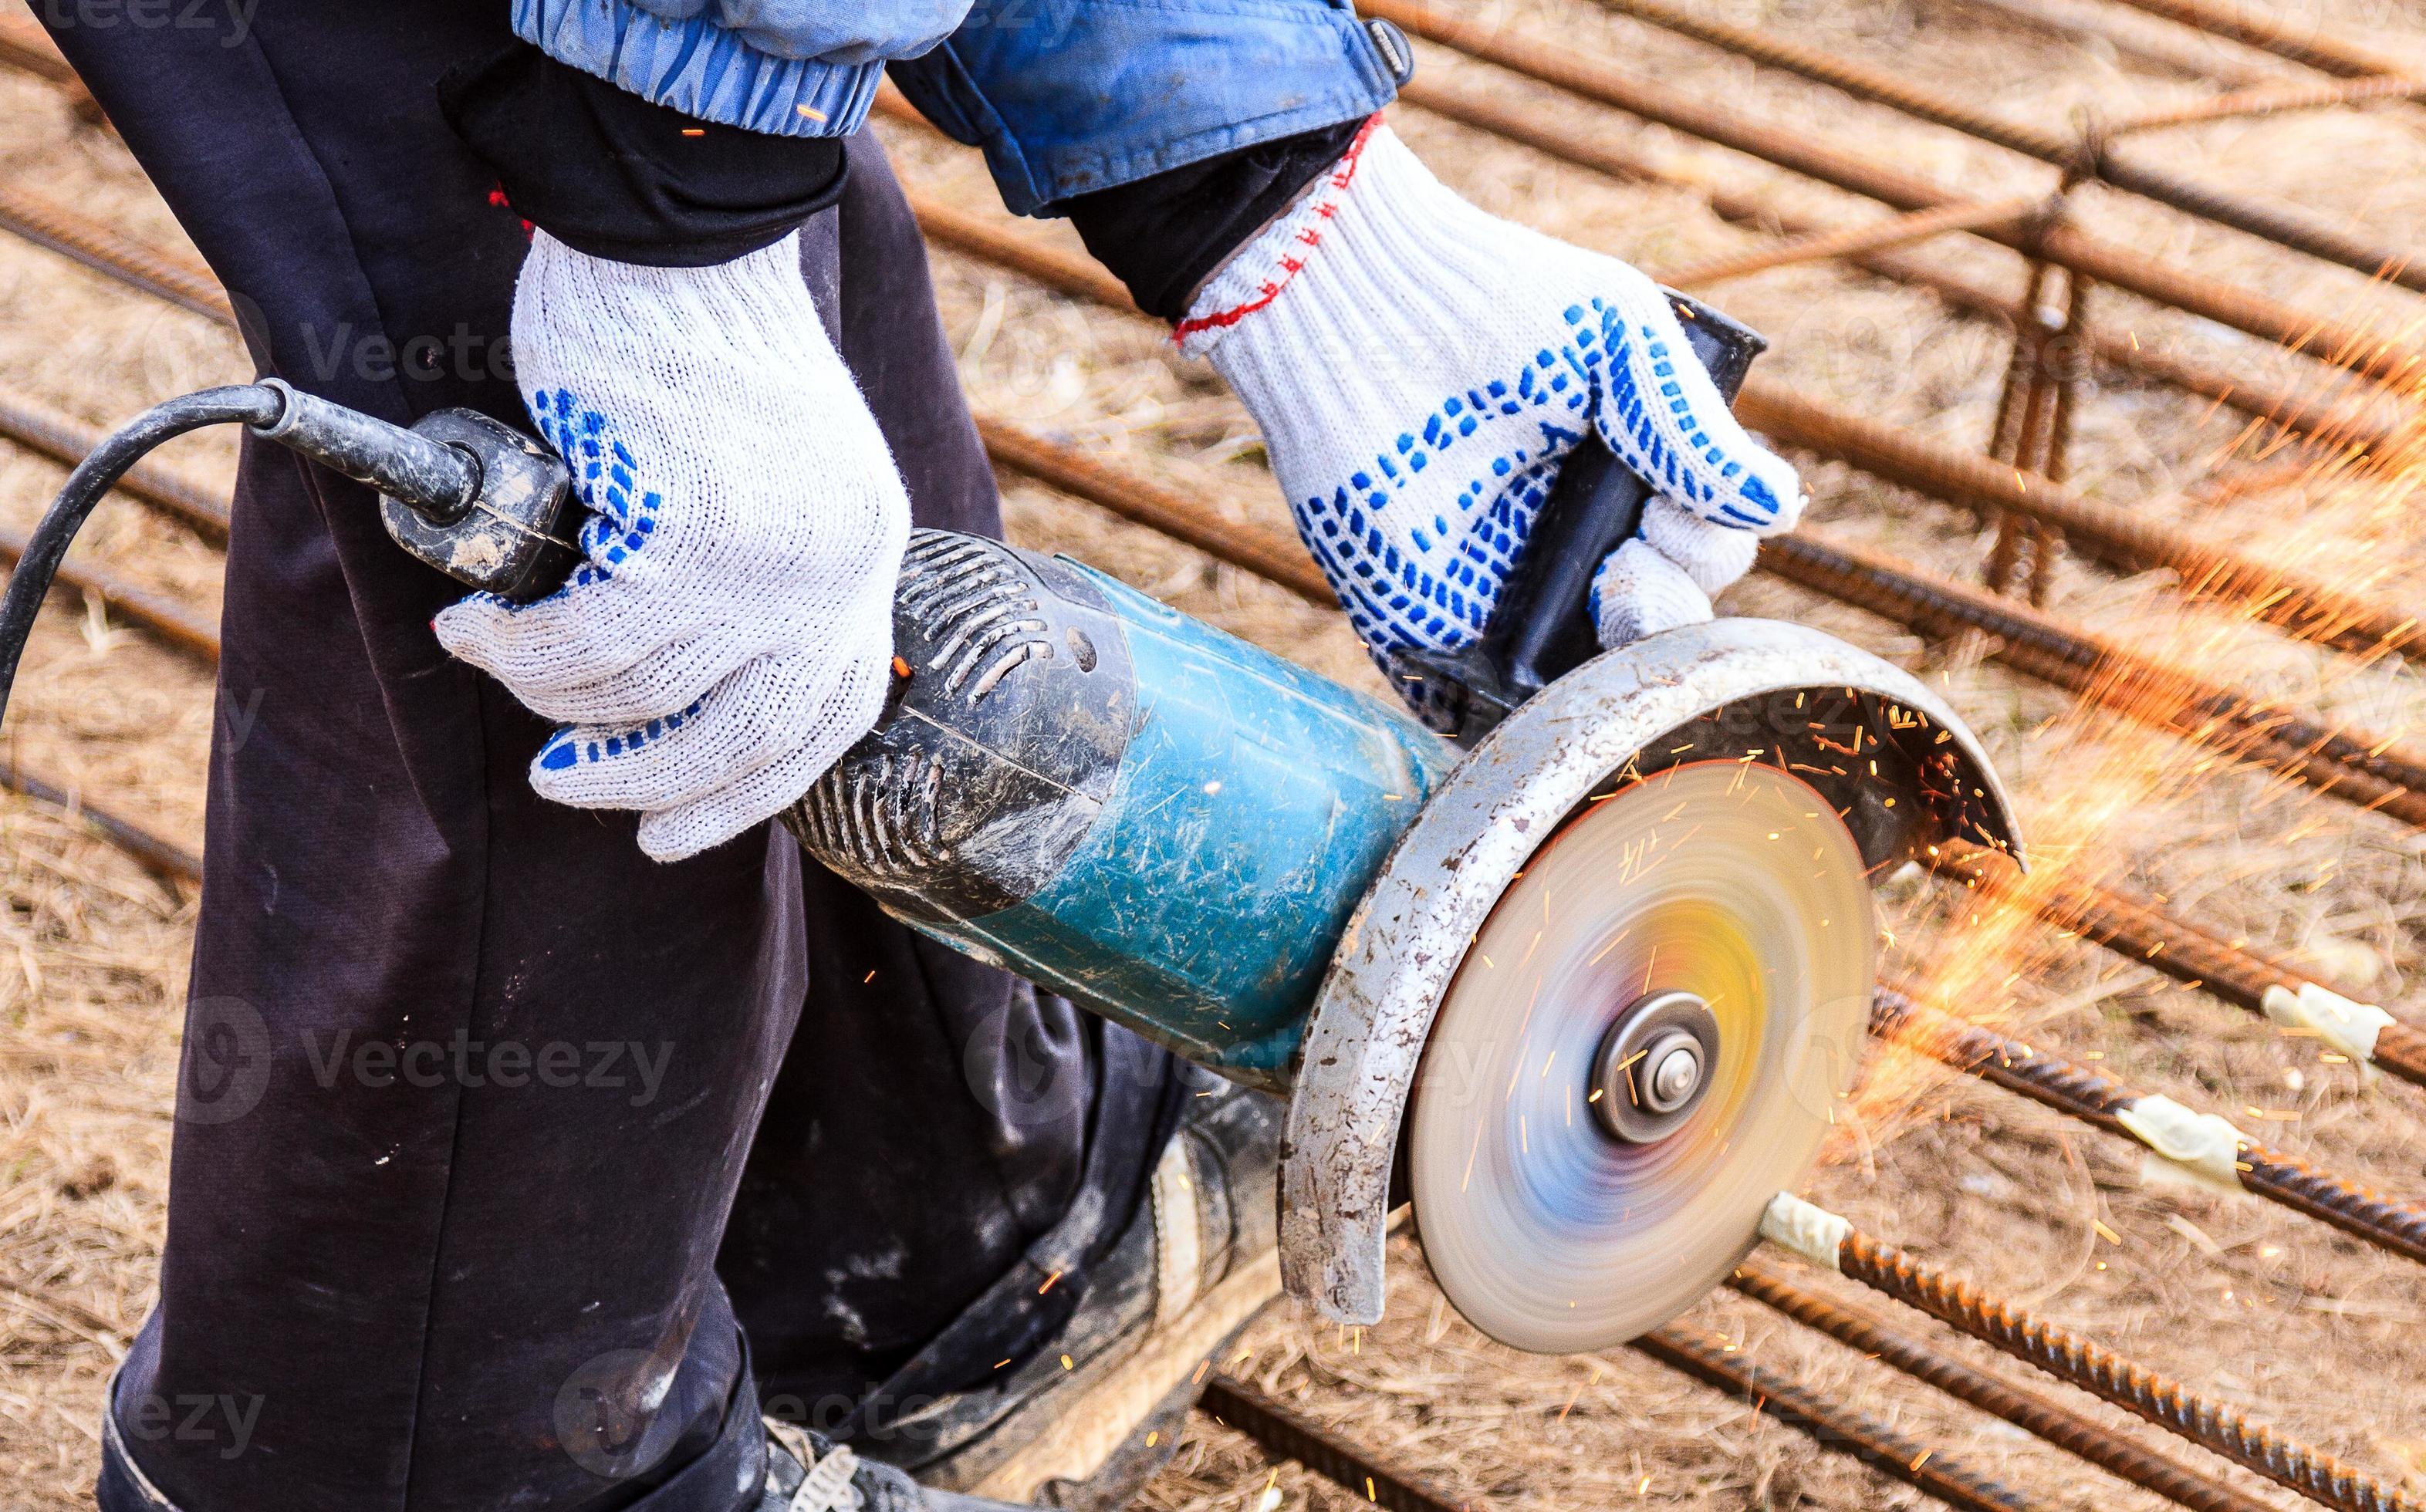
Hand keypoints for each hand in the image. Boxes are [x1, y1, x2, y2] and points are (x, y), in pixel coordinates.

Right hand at [435, 230, 908, 860]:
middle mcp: (837, 565)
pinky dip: (519, 649)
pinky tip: (478, 628)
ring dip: (553, 696)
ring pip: (645, 686)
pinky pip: (588, 638)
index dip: (749, 788)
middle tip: (570, 787)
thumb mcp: (771, 470)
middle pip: (747, 733)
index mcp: (865, 550)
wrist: (674, 238)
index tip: (675, 828)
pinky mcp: (689, 528)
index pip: (830, 713)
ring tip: (493, 655)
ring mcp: (771, 554)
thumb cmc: (699, 343)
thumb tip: (678, 678)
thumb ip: (757, 565)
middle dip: (646, 780)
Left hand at [1176, 120, 1801, 683]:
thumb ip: (1693, 431)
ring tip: (1609, 593)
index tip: (1681, 503)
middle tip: (1634, 559)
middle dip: (1677, 604)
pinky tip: (1551, 674)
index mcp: (1619, 474)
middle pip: (1665, 618)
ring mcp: (1501, 591)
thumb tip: (1779, 510)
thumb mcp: (1623, 343)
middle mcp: (1568, 539)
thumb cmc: (1492, 306)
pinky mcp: (1429, 628)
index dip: (1715, 540)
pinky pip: (1488, 706)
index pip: (1704, 544)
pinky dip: (1527, 711)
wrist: (1362, 318)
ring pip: (1592, 675)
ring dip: (1622, 659)